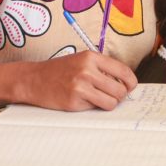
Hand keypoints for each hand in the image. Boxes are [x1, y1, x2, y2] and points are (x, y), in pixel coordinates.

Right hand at [12, 51, 137, 111]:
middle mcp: (87, 70)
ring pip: (111, 103)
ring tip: (99, 99)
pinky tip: (82, 100)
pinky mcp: (74, 102)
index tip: (130, 87)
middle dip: (119, 95)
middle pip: (120, 90)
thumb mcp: (81, 60)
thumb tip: (126, 83)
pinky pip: (96, 108)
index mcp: (91, 57)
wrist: (33, 79)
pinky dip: (93, 107)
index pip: (123, 71)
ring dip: (108, 103)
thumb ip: (102, 68)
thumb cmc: (59, 70)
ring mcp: (80, 86)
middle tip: (112, 95)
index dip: (131, 82)